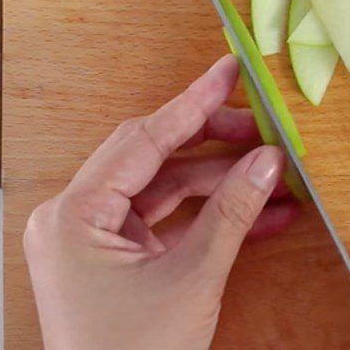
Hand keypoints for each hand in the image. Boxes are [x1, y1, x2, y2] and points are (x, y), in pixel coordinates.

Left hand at [23, 54, 298, 349]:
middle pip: (155, 156)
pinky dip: (209, 215)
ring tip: (274, 176)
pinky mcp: (117, 256)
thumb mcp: (191, 279)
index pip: (145, 139)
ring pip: (166, 186)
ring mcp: (96, 237)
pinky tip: (262, 214)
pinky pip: (167, 219)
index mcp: (75, 214)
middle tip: (262, 130)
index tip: (229, 70)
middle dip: (214, 144)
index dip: (194, 102)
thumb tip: (270, 160)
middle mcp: (77, 216)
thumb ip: (231, 211)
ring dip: (221, 182)